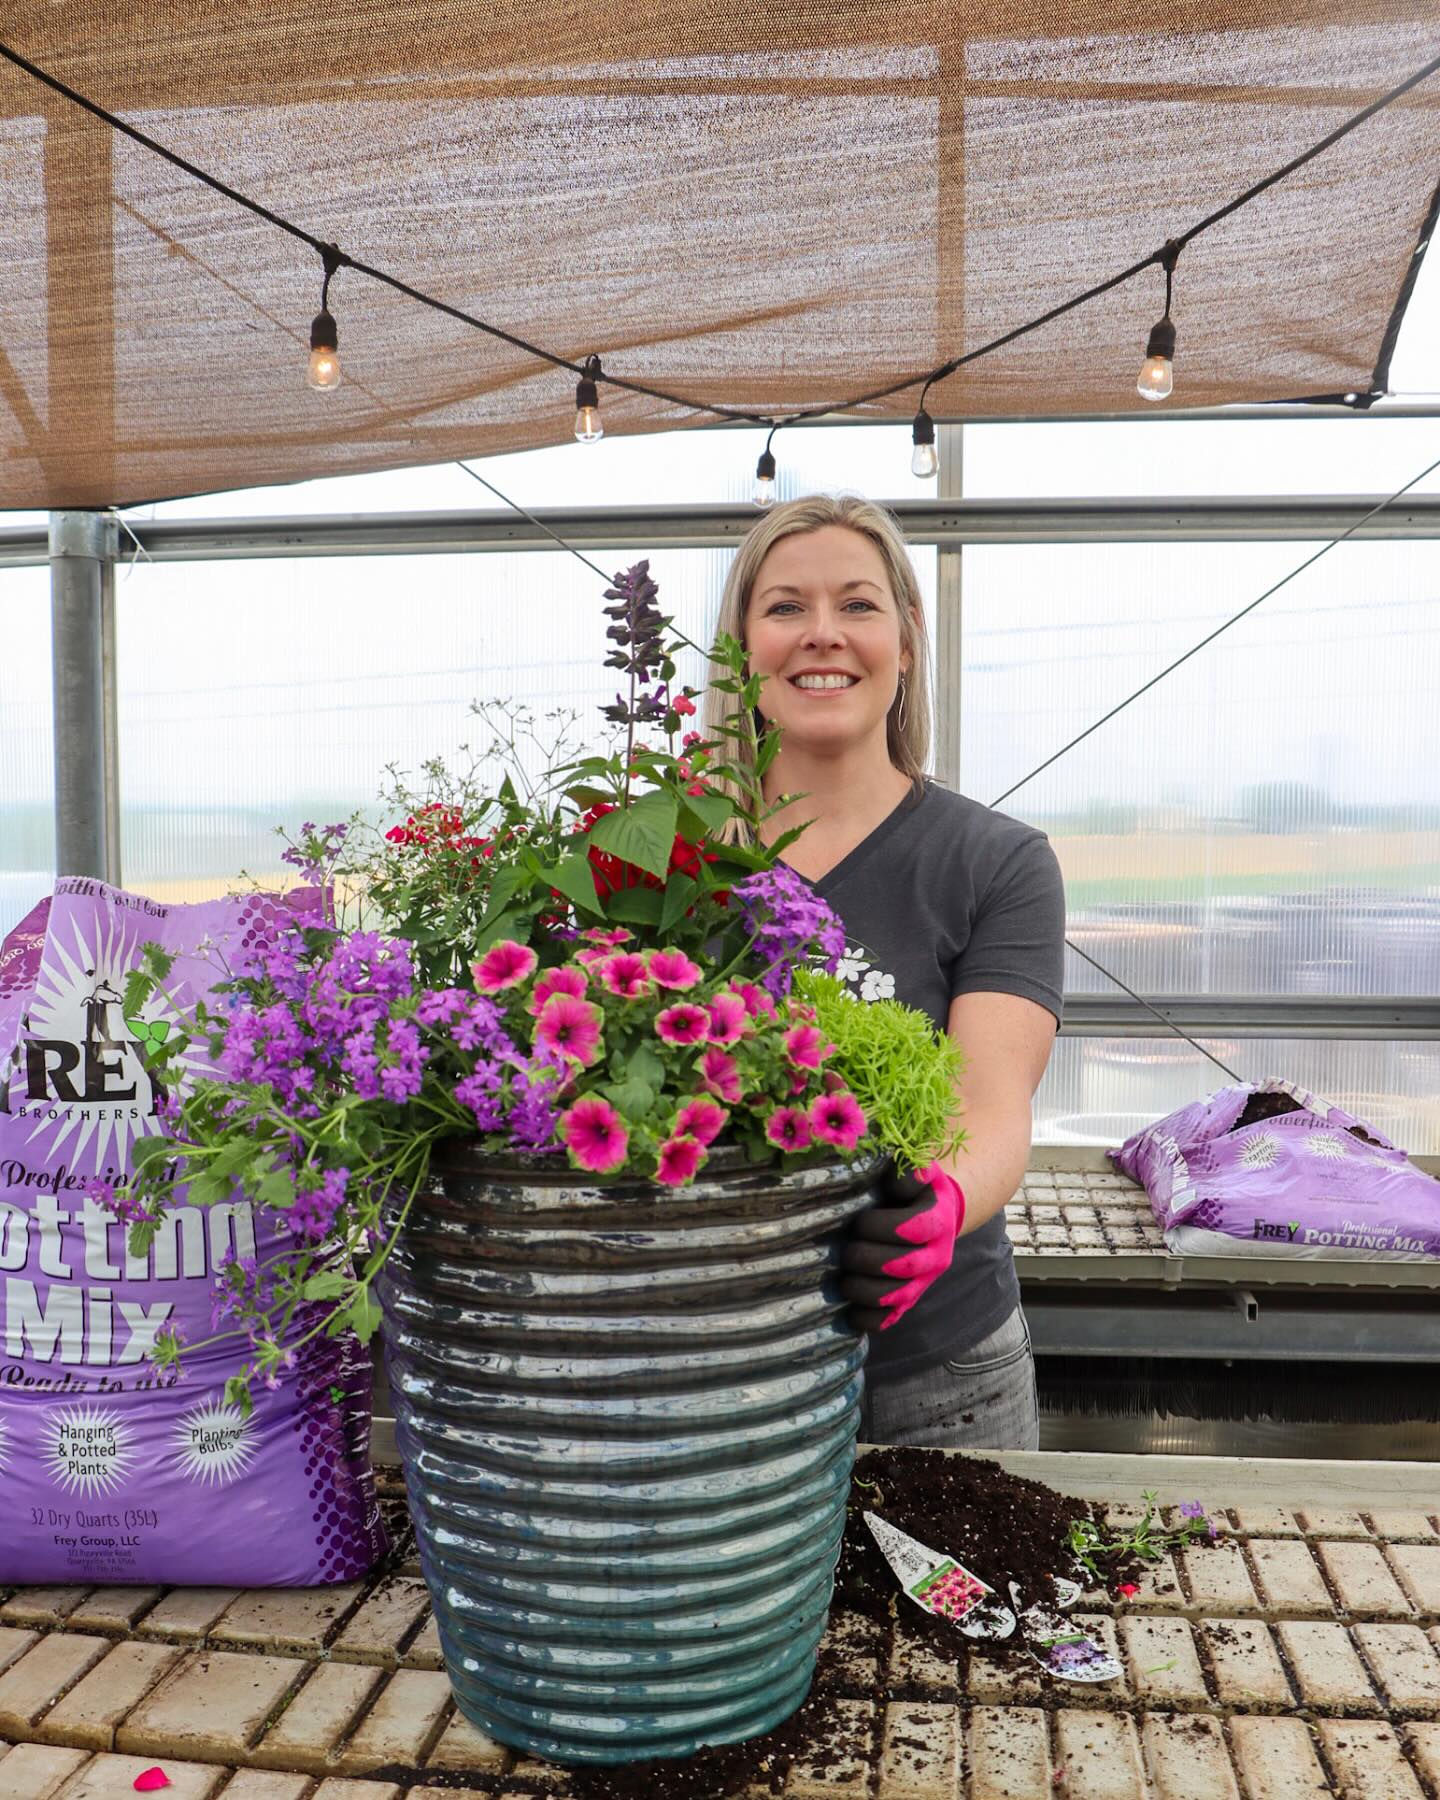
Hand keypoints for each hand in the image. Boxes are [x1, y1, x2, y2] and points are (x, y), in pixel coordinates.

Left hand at [839, 1162, 966, 1333]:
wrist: (936, 1216)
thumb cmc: (914, 1191)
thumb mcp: (919, 1173)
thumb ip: (910, 1171)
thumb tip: (896, 1177)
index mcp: (939, 1220)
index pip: (913, 1228)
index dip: (881, 1226)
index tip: (860, 1221)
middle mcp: (937, 1255)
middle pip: (903, 1266)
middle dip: (866, 1258)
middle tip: (845, 1250)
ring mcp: (924, 1282)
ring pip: (895, 1296)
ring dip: (863, 1290)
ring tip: (843, 1280)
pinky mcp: (909, 1301)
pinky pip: (890, 1319)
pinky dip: (867, 1318)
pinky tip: (848, 1310)